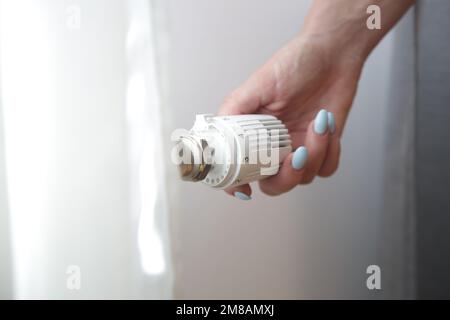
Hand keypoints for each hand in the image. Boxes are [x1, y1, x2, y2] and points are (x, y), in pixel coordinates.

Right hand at [218, 35, 362, 196]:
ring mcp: (299, 148)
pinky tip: (327, 126)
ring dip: (316, 151)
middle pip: (274, 185)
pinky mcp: (323, 147)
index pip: (239, 170)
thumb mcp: (257, 85)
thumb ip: (233, 111)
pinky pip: (326, 169)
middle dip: (287, 177)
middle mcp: (274, 147)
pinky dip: (331, 152)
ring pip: (304, 177)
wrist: (332, 54)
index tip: (244, 191)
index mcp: (252, 135)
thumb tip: (214, 135)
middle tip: (296, 155)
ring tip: (319, 121)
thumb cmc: (293, 64)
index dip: (238, 185)